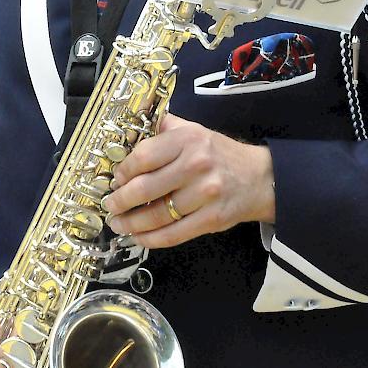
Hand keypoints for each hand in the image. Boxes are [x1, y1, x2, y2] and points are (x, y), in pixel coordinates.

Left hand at [102, 113, 274, 248]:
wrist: (258, 177)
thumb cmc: (217, 153)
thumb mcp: (193, 130)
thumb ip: (164, 129)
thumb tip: (129, 135)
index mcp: (187, 139)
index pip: (144, 156)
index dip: (123, 171)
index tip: (115, 180)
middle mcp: (195, 164)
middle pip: (146, 188)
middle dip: (120, 200)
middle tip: (109, 205)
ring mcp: (204, 194)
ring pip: (157, 215)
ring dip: (132, 223)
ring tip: (119, 223)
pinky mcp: (211, 220)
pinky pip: (174, 234)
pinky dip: (151, 239)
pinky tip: (139, 237)